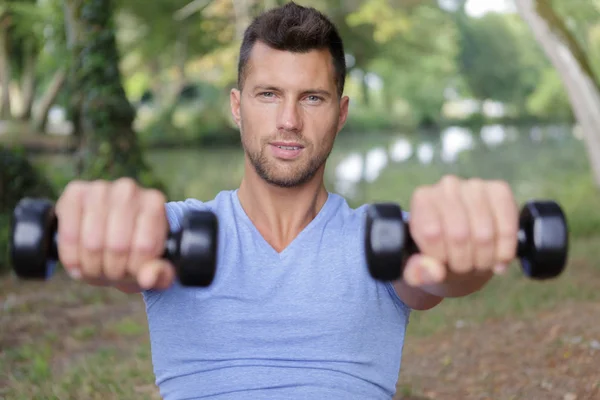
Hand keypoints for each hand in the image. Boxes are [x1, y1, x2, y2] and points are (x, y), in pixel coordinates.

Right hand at [54, 178, 174, 289]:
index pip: (144, 246)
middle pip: (117, 246)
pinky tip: (78, 263)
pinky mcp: (74, 193)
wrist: (109, 239)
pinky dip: (71, 257)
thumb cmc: (136, 253)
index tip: (133, 271)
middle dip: (113, 270)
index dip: (135, 268)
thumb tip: (148, 278)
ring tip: (97, 269)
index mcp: (154, 203)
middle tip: (113, 273)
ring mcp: (99, 188)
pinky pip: (68, 235)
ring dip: (92, 267)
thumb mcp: (154, 267)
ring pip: (92, 243)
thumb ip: (160, 274)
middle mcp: (127, 190)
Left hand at [404, 175, 518, 287]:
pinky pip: (507, 228)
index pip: (432, 232)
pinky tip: (498, 259)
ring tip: (479, 263)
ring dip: (484, 259)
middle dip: (464, 262)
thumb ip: (418, 273)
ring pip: (484, 234)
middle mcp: (447, 186)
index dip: (440, 257)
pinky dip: (505, 251)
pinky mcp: (500, 191)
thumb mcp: (421, 269)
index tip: (442, 263)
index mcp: (423, 199)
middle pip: (459, 234)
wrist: (463, 246)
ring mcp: (475, 185)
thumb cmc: (439, 255)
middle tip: (464, 267)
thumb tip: (434, 271)